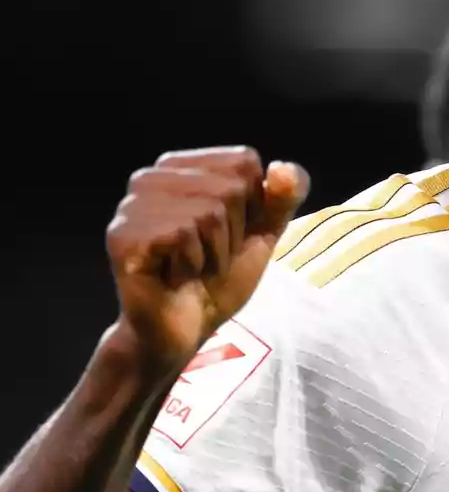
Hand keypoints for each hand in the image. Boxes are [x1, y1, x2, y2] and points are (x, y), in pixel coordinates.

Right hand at [105, 147, 308, 375]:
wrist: (182, 330)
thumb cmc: (217, 277)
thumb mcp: (262, 234)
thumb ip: (282, 199)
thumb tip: (284, 167)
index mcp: (182, 166)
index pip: (244, 161)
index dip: (252, 206)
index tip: (228, 233)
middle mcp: (150, 176)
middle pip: (231, 187)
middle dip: (232, 234)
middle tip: (206, 257)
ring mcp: (131, 204)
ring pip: (209, 212)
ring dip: (213, 253)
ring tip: (190, 266)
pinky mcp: (122, 235)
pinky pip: (183, 234)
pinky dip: (192, 264)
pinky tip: (172, 276)